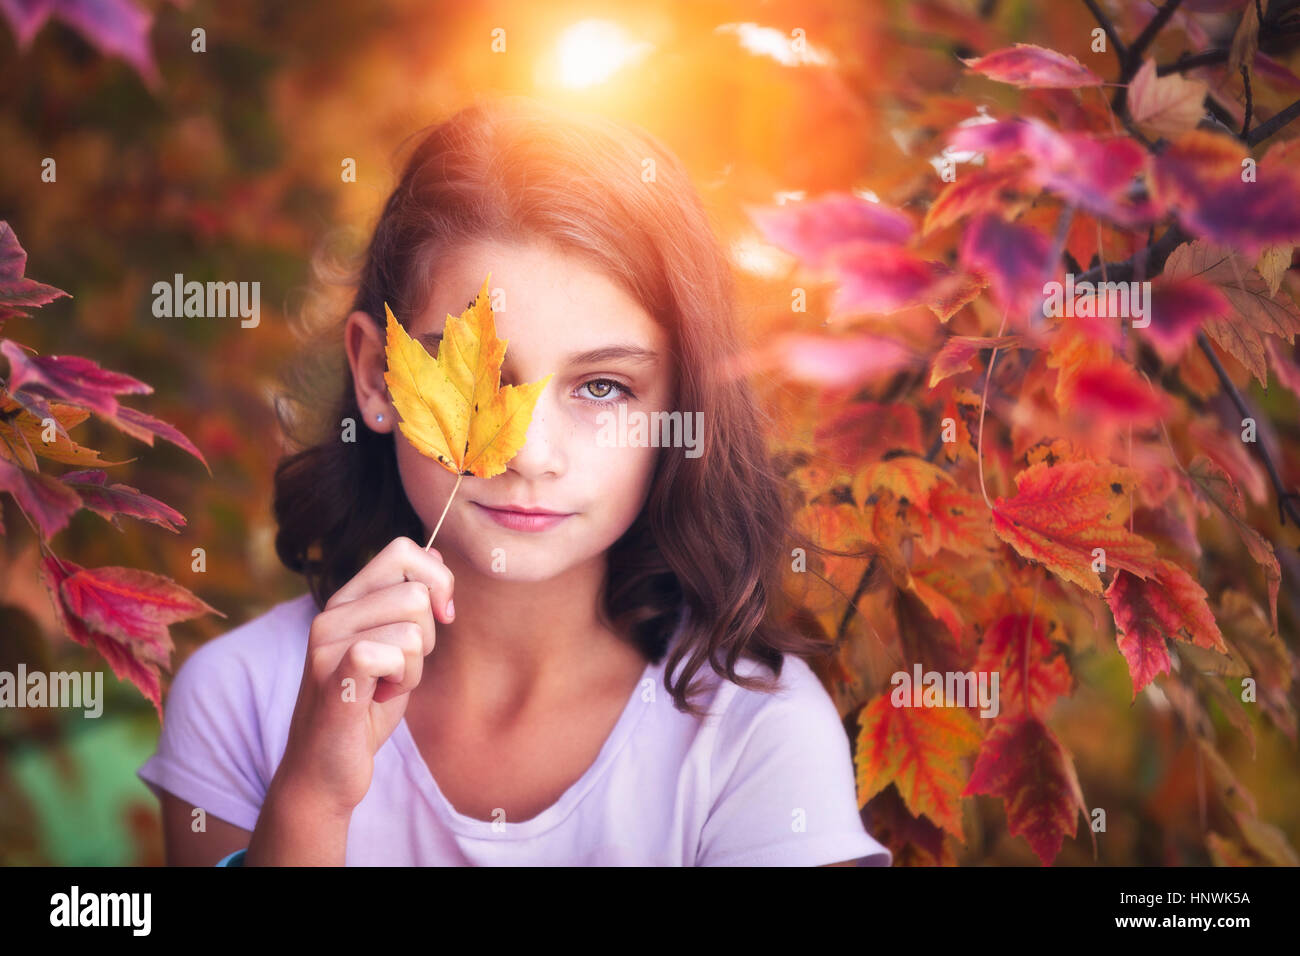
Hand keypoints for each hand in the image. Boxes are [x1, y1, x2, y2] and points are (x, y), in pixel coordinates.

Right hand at [275, 535, 453, 815]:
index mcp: (346, 600)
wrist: (326, 770)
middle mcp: (331, 614)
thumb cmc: (364, 707)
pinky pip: (389, 654)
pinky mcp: (334, 678)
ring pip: (413, 631)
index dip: (438, 580)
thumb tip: (434, 553)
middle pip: (417, 595)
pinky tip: (378, 697)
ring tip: (383, 687)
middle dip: (427, 639)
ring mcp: (327, 646)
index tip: (443, 616)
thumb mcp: (395, 645)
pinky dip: (401, 680)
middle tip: (398, 669)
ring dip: (413, 668)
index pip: (404, 551)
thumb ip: (407, 599)